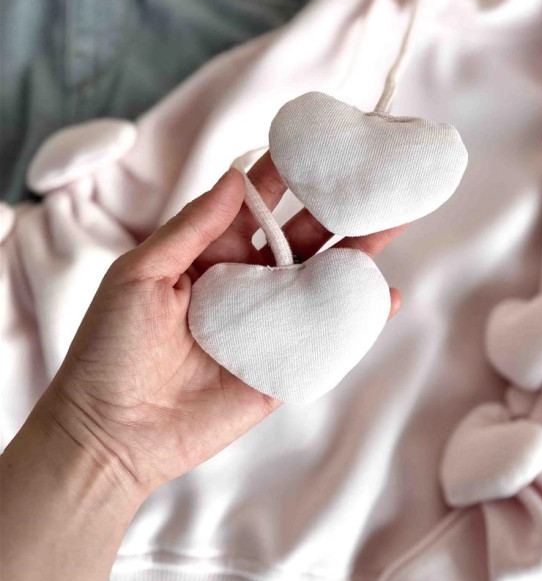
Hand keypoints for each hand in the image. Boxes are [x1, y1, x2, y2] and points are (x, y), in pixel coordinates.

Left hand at [43, 153, 403, 497]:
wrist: (111, 434)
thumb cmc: (109, 349)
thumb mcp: (139, 274)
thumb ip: (191, 227)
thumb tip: (235, 177)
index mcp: (212, 256)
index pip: (258, 206)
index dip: (287, 175)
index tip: (320, 146)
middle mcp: (247, 284)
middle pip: (302, 238)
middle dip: (338, 210)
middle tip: (374, 182)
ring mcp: (269, 325)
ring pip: (322, 281)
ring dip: (358, 255)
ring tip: (394, 224)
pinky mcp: (283, 366)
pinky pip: (327, 337)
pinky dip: (360, 318)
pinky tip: (386, 297)